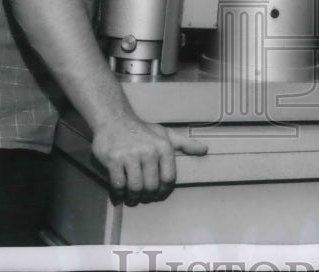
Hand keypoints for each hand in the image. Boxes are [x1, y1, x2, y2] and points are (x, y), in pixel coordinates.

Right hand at [91, 116, 207, 204]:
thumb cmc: (142, 130)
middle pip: (152, 186)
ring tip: (132, 198)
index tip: (158, 195)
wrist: (115, 119)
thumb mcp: (166, 134)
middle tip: (143, 198)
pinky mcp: (113, 160)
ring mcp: (130, 156)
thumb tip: (205, 150)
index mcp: (164, 147)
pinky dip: (119, 193)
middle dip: (148, 196)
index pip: (169, 178)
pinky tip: (120, 194)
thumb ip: (185, 144)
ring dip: (133, 198)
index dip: (164, 191)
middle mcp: (149, 151)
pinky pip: (118, 185)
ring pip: (135, 187)